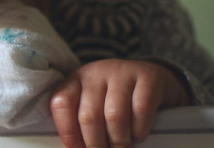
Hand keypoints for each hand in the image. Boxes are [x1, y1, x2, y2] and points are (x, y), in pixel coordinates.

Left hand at [50, 59, 188, 147]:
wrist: (152, 76)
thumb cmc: (116, 96)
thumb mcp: (94, 101)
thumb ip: (82, 120)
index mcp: (76, 79)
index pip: (61, 103)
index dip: (67, 131)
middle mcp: (95, 73)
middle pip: (89, 116)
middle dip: (96, 144)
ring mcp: (121, 72)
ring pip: (114, 116)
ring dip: (118, 141)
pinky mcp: (147, 78)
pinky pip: (141, 109)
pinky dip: (139, 129)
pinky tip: (138, 135)